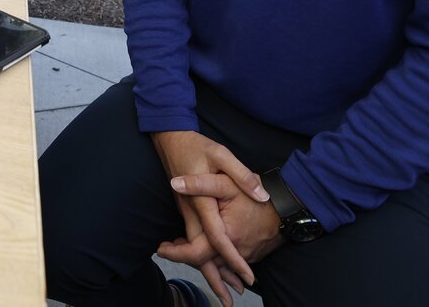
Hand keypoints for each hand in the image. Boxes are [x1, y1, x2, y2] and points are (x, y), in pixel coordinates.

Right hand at [150, 130, 266, 305]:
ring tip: (226, 291)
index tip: (246, 276)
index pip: (217, 237)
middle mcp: (190, 211)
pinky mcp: (185, 209)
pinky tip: (213, 263)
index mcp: (201, 200)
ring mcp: (186, 211)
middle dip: (216, 276)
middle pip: (201, 252)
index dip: (232, 258)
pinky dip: (203, 255)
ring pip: (195, 248)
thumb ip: (241, 175)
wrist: (167, 138)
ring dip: (210, 269)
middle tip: (230, 299)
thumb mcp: (221, 154)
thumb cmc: (195, 145)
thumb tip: (261, 195)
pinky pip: (193, 239)